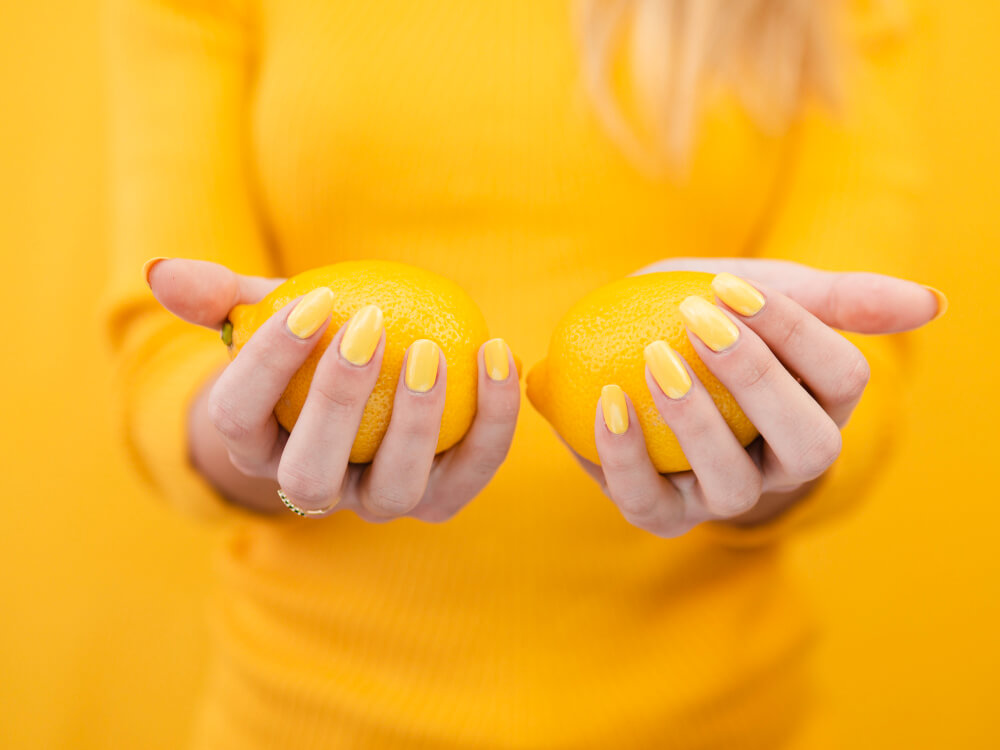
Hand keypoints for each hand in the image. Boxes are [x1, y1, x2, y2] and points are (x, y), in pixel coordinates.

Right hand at [147, 258, 519, 521]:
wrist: (368, 391)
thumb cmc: (308, 346)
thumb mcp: (265, 313)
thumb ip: (219, 296)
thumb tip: (162, 272)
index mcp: (256, 444)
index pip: (241, 415)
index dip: (267, 360)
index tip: (313, 296)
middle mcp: (313, 489)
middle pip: (310, 477)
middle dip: (335, 405)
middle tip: (368, 326)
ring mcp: (378, 501)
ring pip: (393, 491)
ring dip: (414, 425)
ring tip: (433, 351)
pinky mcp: (440, 498)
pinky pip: (469, 471)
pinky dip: (492, 421)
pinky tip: (499, 353)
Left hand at [573, 258, 942, 537]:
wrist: (622, 352)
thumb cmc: (703, 319)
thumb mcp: (762, 292)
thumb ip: (837, 297)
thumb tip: (932, 304)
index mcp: (821, 408)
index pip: (843, 379)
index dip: (795, 332)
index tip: (729, 288)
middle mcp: (784, 465)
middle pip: (809, 445)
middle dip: (760, 381)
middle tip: (699, 320)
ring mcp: (725, 496)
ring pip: (734, 487)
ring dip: (696, 423)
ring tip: (654, 360)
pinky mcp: (662, 512)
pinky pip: (647, 500)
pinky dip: (624, 456)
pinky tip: (606, 400)